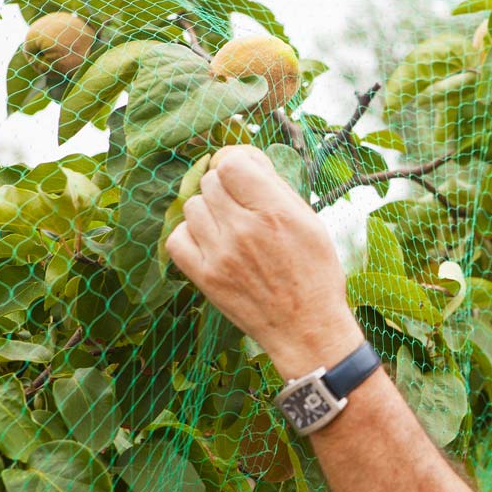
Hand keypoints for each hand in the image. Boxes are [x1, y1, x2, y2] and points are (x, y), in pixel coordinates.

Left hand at [165, 145, 363, 377]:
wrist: (306, 329)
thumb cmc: (315, 274)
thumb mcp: (310, 223)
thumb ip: (277, 190)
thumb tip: (247, 162)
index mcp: (275, 212)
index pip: (231, 162)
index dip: (236, 162)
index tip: (244, 173)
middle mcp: (244, 229)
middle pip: (210, 182)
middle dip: (225, 188)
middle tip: (242, 205)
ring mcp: (220, 254)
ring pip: (192, 206)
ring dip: (209, 211)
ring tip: (229, 228)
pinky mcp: (204, 277)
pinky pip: (176, 238)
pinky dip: (190, 235)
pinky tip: (210, 243)